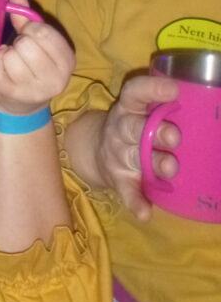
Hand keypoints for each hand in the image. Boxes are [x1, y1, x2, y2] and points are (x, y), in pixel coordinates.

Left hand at [0, 0, 73, 114]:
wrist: (23, 106)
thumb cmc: (31, 67)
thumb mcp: (37, 43)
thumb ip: (27, 18)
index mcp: (67, 61)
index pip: (45, 34)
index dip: (31, 29)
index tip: (29, 35)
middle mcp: (56, 79)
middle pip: (26, 45)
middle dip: (19, 43)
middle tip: (20, 51)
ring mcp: (33, 90)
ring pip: (10, 56)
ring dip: (7, 53)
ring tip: (12, 60)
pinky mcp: (12, 95)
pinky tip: (1, 67)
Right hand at [93, 75, 180, 220]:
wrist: (94, 151)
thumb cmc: (133, 126)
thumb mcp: (139, 110)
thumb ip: (163, 108)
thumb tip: (207, 104)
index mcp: (128, 107)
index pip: (135, 92)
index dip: (152, 89)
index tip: (174, 89)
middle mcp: (121, 128)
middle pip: (133, 127)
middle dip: (154, 131)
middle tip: (175, 137)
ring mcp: (118, 154)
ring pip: (134, 157)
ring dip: (152, 163)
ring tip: (171, 168)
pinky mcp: (118, 179)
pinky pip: (126, 191)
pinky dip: (135, 202)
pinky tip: (146, 212)